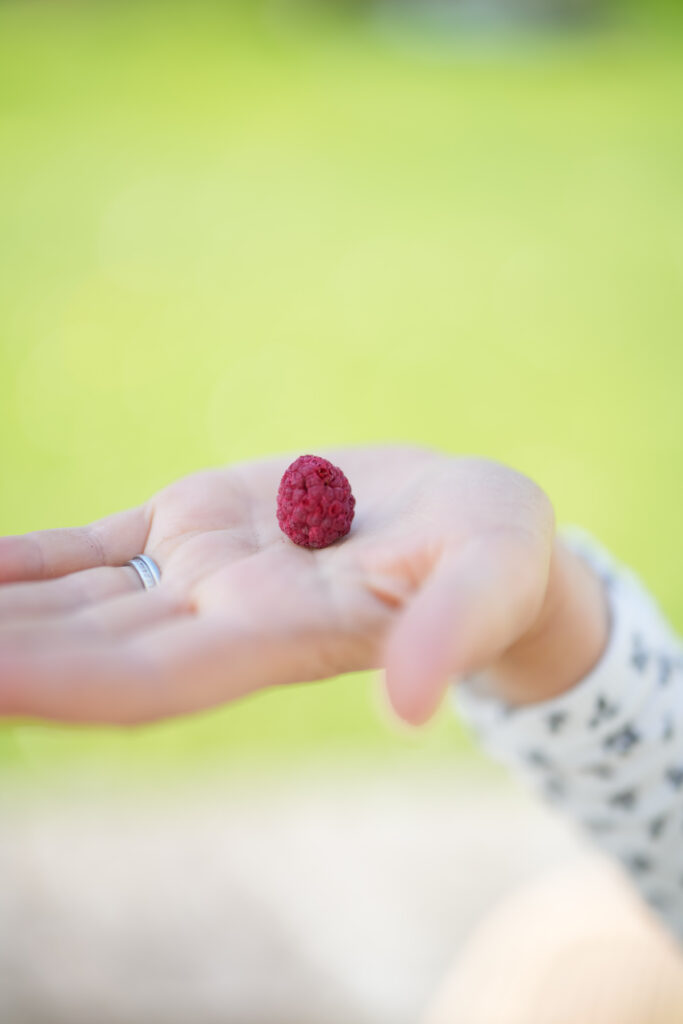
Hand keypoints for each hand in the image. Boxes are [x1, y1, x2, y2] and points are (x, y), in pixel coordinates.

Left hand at [0, 446, 575, 725]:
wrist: (469, 523)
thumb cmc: (498, 555)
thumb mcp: (492, 577)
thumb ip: (446, 635)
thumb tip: (408, 708)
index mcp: (283, 635)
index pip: (150, 681)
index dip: (61, 686)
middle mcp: (222, 615)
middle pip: (85, 648)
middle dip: (3, 654)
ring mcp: (199, 570)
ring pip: (72, 601)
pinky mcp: (194, 524)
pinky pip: (91, 551)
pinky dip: (24, 563)